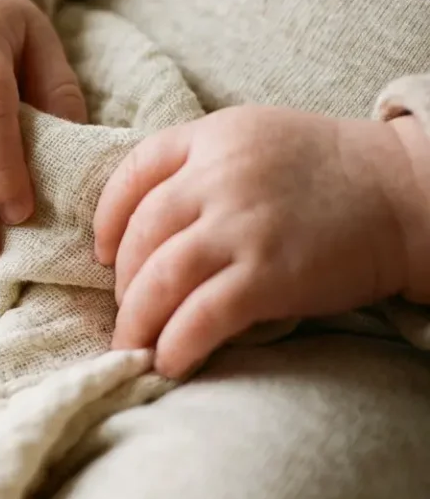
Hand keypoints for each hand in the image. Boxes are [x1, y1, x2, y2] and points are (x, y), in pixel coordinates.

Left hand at [94, 106, 420, 377]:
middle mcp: (218, 177)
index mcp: (211, 137)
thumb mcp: (254, 140)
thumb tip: (142, 225)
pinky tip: (170, 361)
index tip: (100, 252)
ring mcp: (242, 226)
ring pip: (159, 278)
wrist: (407, 195)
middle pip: (139, 234)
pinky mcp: (268, 274)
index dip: (106, 218)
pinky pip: (201, 315)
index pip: (133, 172)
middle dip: (122, 281)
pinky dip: (177, 343)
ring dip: (137, 321)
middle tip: (126, 309)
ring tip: (133, 346)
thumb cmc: (328, 172)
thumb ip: (199, 166)